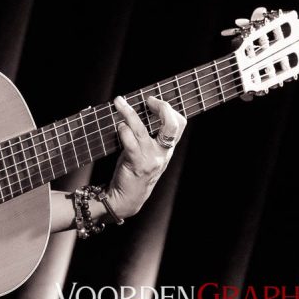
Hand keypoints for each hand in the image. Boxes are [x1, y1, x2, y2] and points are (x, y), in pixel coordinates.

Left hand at [108, 95, 186, 218]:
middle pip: (172, 126)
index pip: (179, 124)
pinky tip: (118, 125)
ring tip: (119, 102)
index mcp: (167, 149)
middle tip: (148, 99)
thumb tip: (137, 111)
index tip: (153, 100)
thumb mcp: (147, 154)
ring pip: (143, 130)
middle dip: (162, 108)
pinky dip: (123, 130)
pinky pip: (130, 142)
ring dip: (129, 113)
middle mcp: (162, 153)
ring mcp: (150, 159)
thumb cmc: (134, 171)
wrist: (128, 198)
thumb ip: (148, 137)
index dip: (170, 109)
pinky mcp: (136, 164)